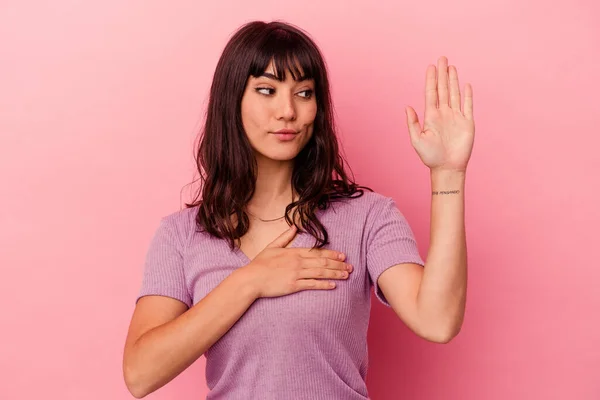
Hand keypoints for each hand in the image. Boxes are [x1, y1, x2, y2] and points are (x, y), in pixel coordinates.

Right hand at [242, 225, 352, 298]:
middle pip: (322, 262)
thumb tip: (294, 227)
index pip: (317, 252)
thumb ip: (285, 237)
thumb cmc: (260, 263)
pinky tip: (333, 285)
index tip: (342, 256)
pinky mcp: (294, 285)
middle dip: (338, 264)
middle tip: (350, 267)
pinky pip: (312, 284)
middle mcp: (298, 262)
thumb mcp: (272, 246)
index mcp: (294, 252)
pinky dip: (324, 285)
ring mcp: (296, 274)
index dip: (332, 254)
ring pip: (320, 272)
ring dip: (335, 274)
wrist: (252, 279)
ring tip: (346, 275)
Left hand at [405, 56, 474, 172]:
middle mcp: (444, 114)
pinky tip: (466, 85)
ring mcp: (456, 117)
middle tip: (441, 58)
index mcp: (431, 116)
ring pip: (454, 94)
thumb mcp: (417, 140)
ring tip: (451, 67)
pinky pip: (468, 106)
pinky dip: (467, 95)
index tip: (431, 66)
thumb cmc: (430, 157)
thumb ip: (412, 123)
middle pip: (443, 89)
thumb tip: (407, 106)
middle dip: (442, 74)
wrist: (447, 168)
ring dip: (453, 80)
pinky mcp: (467, 123)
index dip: (431, 79)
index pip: (431, 93)